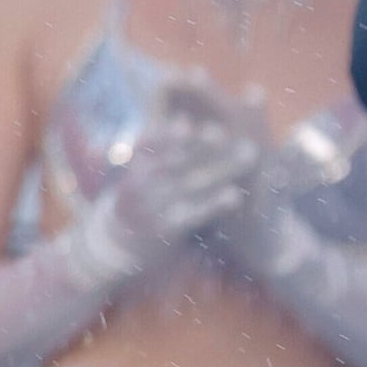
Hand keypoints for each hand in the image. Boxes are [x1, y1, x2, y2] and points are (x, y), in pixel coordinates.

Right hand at [49, 87, 258, 291]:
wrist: (116, 248)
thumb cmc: (139, 202)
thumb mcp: (140, 174)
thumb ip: (159, 149)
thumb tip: (184, 118)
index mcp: (132, 167)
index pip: (153, 142)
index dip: (177, 131)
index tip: (200, 120)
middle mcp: (137, 185)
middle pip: (176, 160)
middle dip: (206, 145)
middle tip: (233, 132)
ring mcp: (149, 208)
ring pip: (189, 183)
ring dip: (222, 168)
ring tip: (250, 154)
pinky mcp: (163, 231)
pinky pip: (193, 214)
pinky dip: (214, 203)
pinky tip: (235, 195)